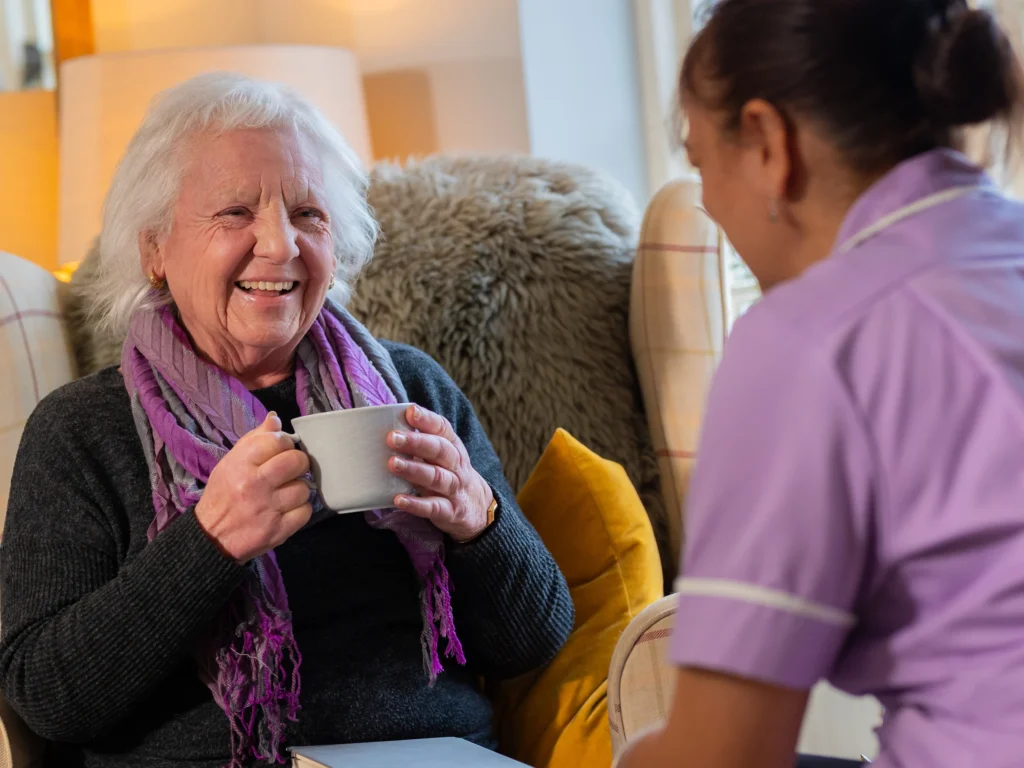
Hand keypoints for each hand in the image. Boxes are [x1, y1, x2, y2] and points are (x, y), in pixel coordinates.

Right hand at [195, 412, 312, 562]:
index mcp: (241, 464)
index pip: (277, 441)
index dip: (285, 443)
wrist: (211, 537)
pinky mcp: (278, 530)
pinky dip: (300, 510)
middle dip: (298, 464)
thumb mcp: (230, 463)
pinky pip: (306, 511)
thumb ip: (254, 439)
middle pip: (297, 462)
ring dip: (299, 490)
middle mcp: (255, 484)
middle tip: (290, 471)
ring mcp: (268, 508)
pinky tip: (287, 509)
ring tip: (286, 493)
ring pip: (304, 488)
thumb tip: (275, 419)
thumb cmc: (223, 495)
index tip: (281, 451)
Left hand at [387, 405, 493, 542]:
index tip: (410, 412)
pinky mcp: (449, 512)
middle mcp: (456, 465)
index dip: (427, 420)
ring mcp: (454, 489)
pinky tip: (399, 500)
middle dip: (416, 443)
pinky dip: (416, 504)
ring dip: (414, 470)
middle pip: (439, 451)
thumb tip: (385, 425)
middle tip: (393, 438)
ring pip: (436, 477)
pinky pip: (433, 507)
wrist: (477, 507)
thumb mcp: (442, 455)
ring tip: (392, 464)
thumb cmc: (449, 473)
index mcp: (453, 446)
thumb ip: (420, 441)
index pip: (443, 429)